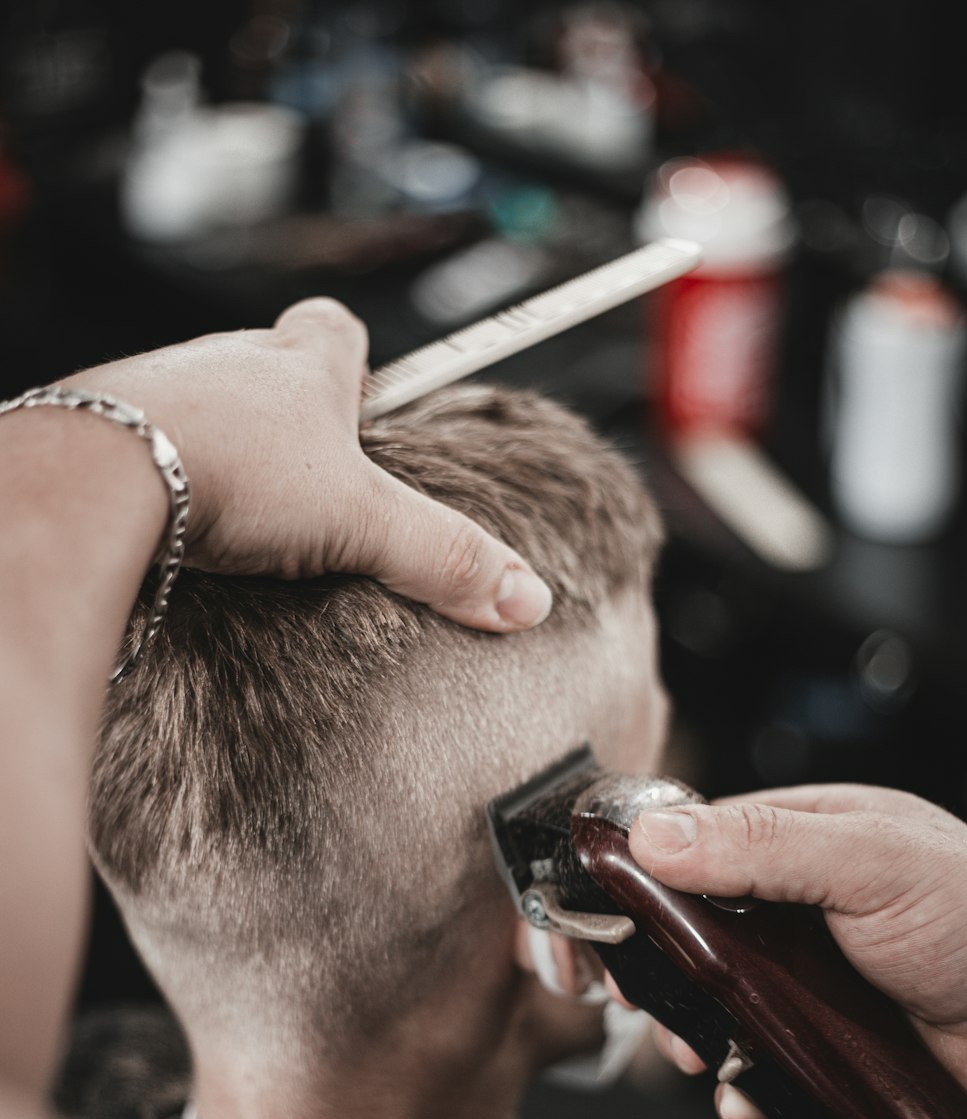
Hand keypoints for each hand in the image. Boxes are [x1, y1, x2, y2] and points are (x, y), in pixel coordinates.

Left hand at [76, 298, 551, 631]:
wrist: (98, 471)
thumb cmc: (229, 470)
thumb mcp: (360, 521)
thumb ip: (442, 556)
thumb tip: (528, 598)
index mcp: (300, 368)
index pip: (336, 331)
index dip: (356, 362)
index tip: (367, 402)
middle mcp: (228, 360)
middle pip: (268, 367)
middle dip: (288, 415)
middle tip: (305, 480)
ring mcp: (161, 387)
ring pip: (203, 403)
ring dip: (222, 444)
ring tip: (234, 509)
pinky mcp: (106, 424)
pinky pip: (144, 439)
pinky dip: (162, 471)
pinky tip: (171, 521)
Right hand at [626, 783, 966, 1118]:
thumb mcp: (875, 862)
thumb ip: (766, 845)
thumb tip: (658, 836)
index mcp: (808, 836)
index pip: (696, 841)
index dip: (642, 878)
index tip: (606, 917)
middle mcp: (804, 902)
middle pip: (693, 928)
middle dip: (658, 970)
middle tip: (640, 999)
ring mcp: (814, 976)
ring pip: (717, 1002)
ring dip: (692, 1033)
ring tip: (695, 1055)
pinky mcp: (828, 1042)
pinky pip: (758, 1061)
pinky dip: (740, 1086)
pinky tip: (745, 1099)